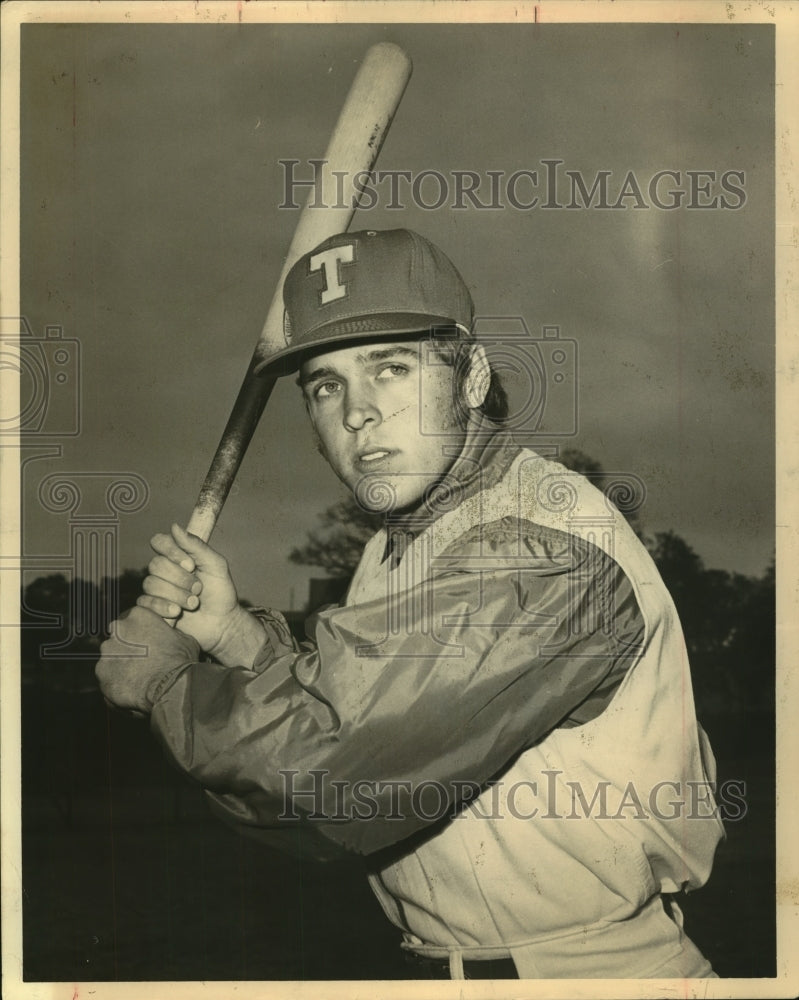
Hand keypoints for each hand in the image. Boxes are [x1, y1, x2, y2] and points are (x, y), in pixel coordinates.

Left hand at [97, 606, 200, 713]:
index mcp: (138, 615)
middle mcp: (118, 629)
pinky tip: (132, 689)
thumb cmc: (180, 660)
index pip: (131, 619)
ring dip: (121, 666)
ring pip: (111, 658)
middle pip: (118, 638)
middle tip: (142, 662)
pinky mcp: (102, 673)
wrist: (172, 686)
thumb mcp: (184, 639)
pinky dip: (116, 683)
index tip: (145, 642)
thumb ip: (170, 634)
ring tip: (138, 678)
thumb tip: (169, 638)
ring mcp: (107, 652)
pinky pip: (108, 678)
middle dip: (126, 649)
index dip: (138, 632)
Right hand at [137, 523, 266, 666]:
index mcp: (177, 556)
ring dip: (177, 595)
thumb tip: (174, 526)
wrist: (221, 623)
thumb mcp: (215, 565)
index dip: (171, 551)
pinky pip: (144, 603)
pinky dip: (163, 607)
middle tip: (199, 589)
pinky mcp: (152, 608)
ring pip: (151, 584)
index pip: (159, 541)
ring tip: (194, 603)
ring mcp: (157, 589)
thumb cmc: (220, 592)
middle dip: (181, 579)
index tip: (191, 565)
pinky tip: (178, 613)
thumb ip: (196, 546)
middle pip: (155, 565)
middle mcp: (164, 570)